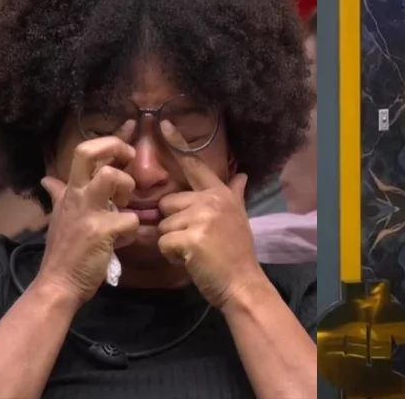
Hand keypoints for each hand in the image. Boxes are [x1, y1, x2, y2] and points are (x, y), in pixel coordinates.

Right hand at [36, 136, 139, 306]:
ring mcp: (87, 211)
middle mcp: (76, 195)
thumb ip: (59, 195)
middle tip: (129, 159)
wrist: (58, 282)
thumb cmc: (65, 250)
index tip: (131, 127)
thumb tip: (48, 178)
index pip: (85, 153)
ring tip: (123, 207)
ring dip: (127, 190)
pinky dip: (131, 232)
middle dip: (115, 148)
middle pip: (89, 153)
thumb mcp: (59, 217)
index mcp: (70, 191)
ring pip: (112, 177)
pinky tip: (121, 242)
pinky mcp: (101, 230)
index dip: (111, 138)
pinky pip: (130, 220)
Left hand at [157, 120, 265, 308]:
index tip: (162, 122)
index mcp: (220, 193)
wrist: (242, 282)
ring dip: (172, 241)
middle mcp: (211, 200)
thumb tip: (242, 175)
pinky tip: (190, 259)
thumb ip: (235, 194)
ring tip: (194, 251)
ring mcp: (201, 217)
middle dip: (173, 223)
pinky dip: (171, 254)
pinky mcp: (190, 236)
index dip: (177, 143)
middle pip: (168, 202)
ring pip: (163, 224)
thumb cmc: (237, 253)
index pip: (195, 165)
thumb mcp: (238, 218)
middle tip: (194, 239)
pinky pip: (163, 241)